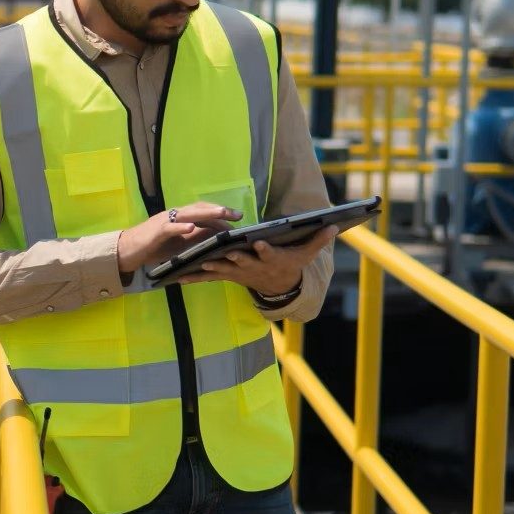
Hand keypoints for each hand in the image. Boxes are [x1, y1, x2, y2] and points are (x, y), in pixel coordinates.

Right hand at [117, 202, 239, 275]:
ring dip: (206, 213)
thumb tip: (214, 237)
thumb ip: (193, 239)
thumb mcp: (177, 244)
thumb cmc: (152, 247)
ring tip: (222, 214)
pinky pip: (170, 228)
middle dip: (219, 211)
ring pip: (188, 214)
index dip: (219, 213)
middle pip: (199, 208)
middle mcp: (174, 216)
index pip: (202, 211)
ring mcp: (164, 222)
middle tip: (237, 215)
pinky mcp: (156, 232)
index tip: (237, 218)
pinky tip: (192, 228)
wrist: (127, 250)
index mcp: (179, 218)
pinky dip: (181, 227)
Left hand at [176, 226, 337, 295]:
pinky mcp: (227, 275)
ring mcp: (239, 272)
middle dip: (232, 257)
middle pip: (241, 261)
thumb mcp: (306, 254)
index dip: (264, 249)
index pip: (268, 252)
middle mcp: (253, 266)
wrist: (279, 287)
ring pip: (221, 269)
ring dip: (208, 267)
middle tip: (222, 253)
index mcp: (271, 258)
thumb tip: (335, 226)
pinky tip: (178, 276)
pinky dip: (194, 276)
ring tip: (194, 264)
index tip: (259, 243)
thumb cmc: (292, 264)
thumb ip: (318, 240)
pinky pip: (209, 276)